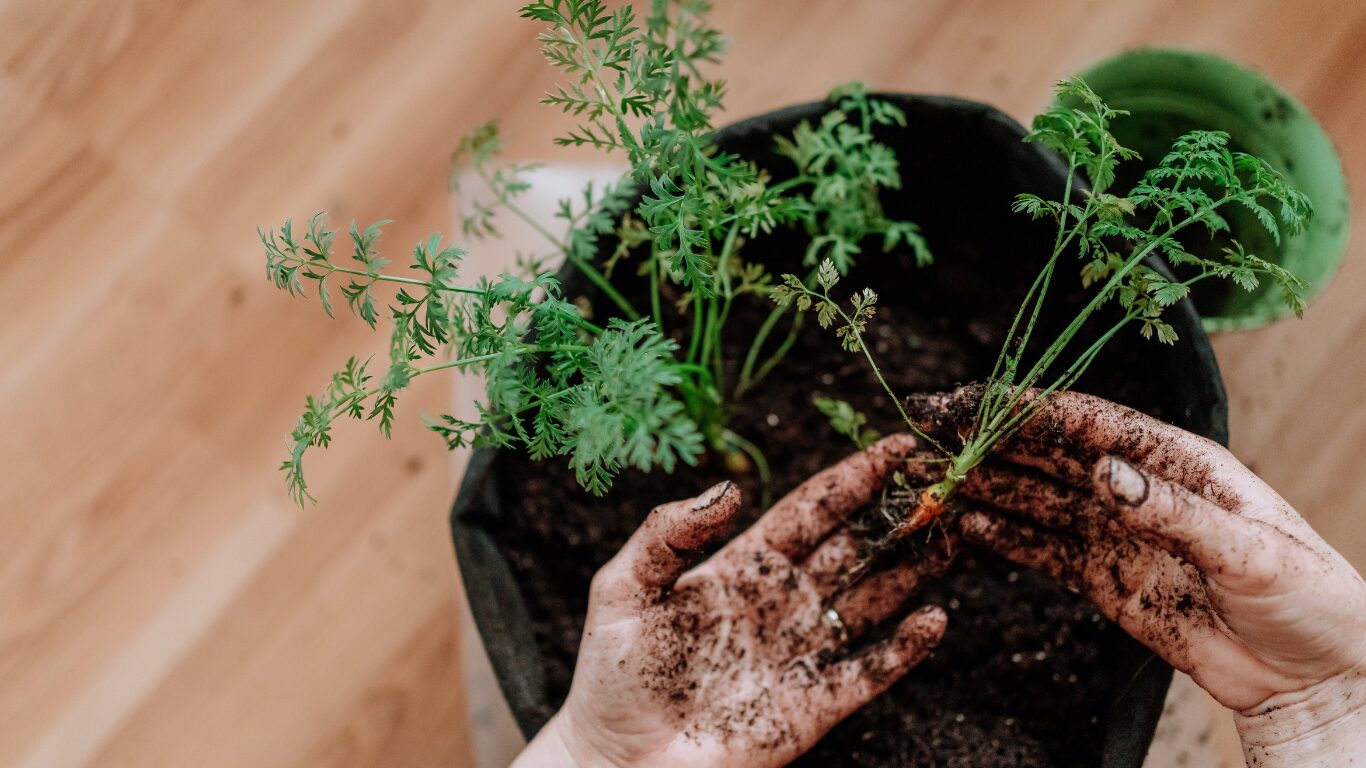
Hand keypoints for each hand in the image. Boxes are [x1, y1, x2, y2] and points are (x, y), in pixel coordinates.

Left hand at [513, 435, 949, 767]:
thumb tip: (729, 486)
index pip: (812, 509)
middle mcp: (783, 601)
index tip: (897, 444)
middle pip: (855, 548)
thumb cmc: (613, 672)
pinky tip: (935, 620)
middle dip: (900, 516)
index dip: (854, 476)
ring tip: (958, 534)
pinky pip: (869, 671)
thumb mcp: (624, 587)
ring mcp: (801, 652)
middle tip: (946, 482)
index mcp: (744, 564)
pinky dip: (905, 648)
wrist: (617, 760)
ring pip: (873, 600)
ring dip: (915, 569)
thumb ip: (669, 532)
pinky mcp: (813, 705)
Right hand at [917, 387, 1365, 766]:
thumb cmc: (1310, 597)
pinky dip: (1006, 538)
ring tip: (935, 479)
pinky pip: (1047, 552)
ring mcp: (1120, 534)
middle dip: (989, 441)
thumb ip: (1173, 509)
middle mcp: (1141, 489)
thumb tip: (1103, 468)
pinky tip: (969, 527)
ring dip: (988, 486)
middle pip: (1050, 454)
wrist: (1317, 674)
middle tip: (929, 433)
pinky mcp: (1109, 580)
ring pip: (1039, 499)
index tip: (967, 402)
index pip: (1088, 423)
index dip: (1024, 409)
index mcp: (1180, 462)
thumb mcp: (1251, 550)